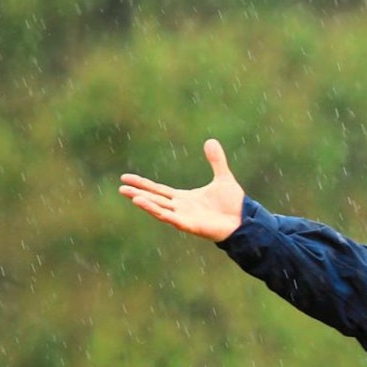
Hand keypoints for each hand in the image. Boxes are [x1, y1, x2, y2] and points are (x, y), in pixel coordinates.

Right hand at [119, 139, 245, 241]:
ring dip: (146, 204)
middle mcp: (181, 208)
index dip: (142, 184)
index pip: (158, 189)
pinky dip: (162, 214)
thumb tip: (211, 141)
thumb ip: (216, 161)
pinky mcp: (191, 226)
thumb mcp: (223, 178)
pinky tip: (151, 208)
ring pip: (160, 209)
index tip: (125, 177)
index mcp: (184, 198)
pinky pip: (173, 219)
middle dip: (138, 193)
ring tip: (131, 196)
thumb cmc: (233, 205)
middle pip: (155, 199)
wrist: (245, 222)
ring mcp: (185, 218)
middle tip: (121, 188)